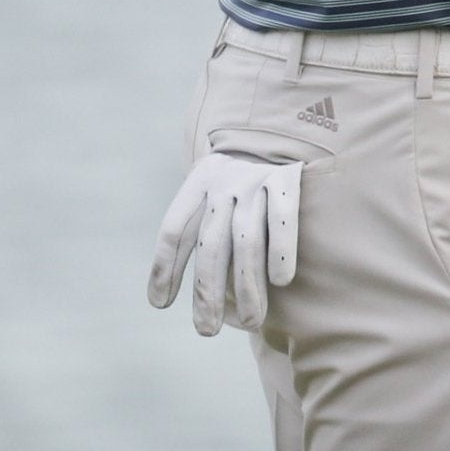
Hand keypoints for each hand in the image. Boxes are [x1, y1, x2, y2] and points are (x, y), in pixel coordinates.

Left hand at [148, 151, 301, 335]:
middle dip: (207, 293)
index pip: (174, 229)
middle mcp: (224, 179)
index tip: (160, 304)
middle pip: (210, 244)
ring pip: (246, 241)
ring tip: (251, 322)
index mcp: (200, 179)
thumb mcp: (218, 181)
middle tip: (206, 330)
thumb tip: (189, 285)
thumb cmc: (248, 169)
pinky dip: (281, 252)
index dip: (164, 269)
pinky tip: (280, 282)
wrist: (289, 120)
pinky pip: (283, 221)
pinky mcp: (289, 178)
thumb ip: (205, 219)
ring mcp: (257, 178)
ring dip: (247, 287)